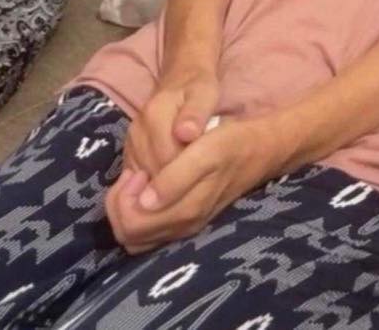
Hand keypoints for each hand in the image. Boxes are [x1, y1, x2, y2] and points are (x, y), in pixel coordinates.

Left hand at [105, 116, 282, 254]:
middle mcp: (182, 227)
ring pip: (136, 235)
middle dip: (121, 205)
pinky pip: (148, 228)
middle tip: (135, 174)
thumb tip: (144, 202)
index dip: (124, 198)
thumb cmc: (230, 144)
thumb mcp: (205, 150)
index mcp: (186, 212)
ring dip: (127, 208)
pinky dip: (138, 209)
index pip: (131, 226)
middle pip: (129, 235)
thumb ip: (175, 178)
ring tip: (139, 178)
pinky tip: (148, 183)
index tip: (138, 171)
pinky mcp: (185, 218)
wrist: (257, 150)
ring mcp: (183, 225)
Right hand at [122, 69, 218, 179]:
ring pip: (146, 180)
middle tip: (200, 183)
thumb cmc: (197, 88)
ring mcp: (131, 143)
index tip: (205, 176)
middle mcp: (137, 131)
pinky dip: (156, 186)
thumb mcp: (205, 94)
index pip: (168, 160)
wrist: (180, 78)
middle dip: (177, 184)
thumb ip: (196, 113)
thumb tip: (186, 134)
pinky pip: (140, 179)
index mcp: (154, 116)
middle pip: (155, 174)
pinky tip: (175, 184)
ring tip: (190, 185)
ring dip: (166, 188)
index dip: (187, 174)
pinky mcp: (129, 152)